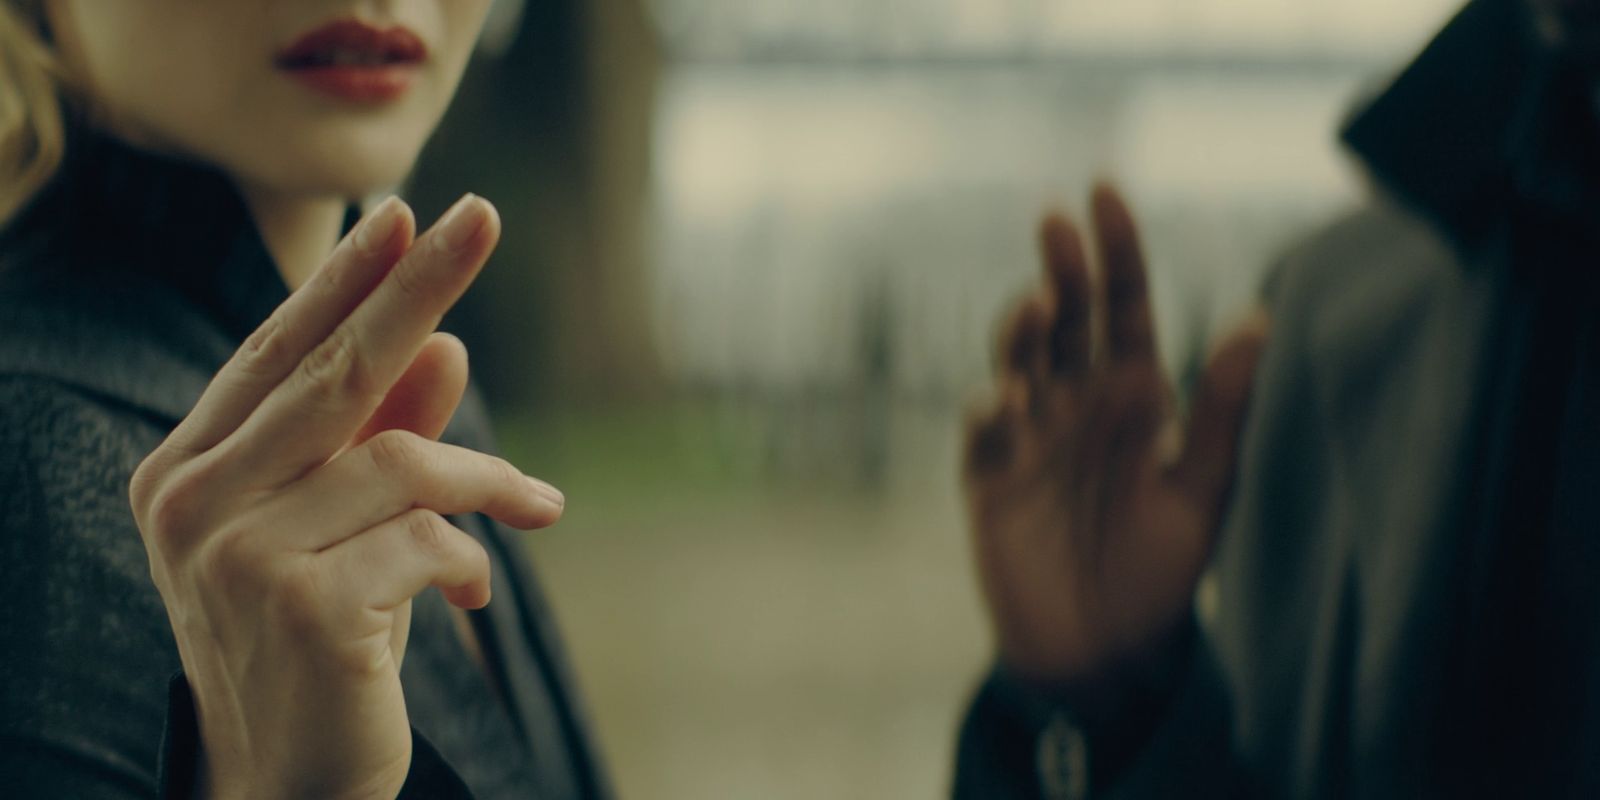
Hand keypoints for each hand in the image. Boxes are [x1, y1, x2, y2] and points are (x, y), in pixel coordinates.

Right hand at [129, 195, 564, 798]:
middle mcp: (193, 501)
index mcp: (186, 469)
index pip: (277, 353)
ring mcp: (236, 552)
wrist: (290, 778)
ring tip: (531, 507)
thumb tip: (449, 343)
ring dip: (486, 482)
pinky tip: (474, 598)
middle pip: (331, 369)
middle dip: (416, 287)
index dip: (345, 281)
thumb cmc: (321, 636)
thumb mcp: (348, 527)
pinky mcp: (303, 604)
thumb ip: (385, 436)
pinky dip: (473, 558)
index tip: (405, 214)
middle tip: (480, 216)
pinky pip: (429, 538)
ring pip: (402, 460)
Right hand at [964, 184, 1266, 688]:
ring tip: (1040, 307)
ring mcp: (1029, 435)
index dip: (1116, 249)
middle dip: (1062, 267)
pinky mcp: (989, 478)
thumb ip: (1224, 409)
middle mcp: (1077, 400)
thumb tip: (1259, 317)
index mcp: (1134, 391)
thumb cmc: (1161, 570)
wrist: (1105, 651)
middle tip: (1058, 223)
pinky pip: (984, 432)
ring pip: (1019, 360)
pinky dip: (991, 409)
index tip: (1105, 193)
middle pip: (1066, 317)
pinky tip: (1007, 399)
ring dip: (1023, 329)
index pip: (1124, 304)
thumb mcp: (1206, 490)